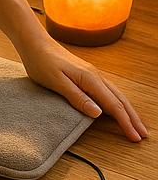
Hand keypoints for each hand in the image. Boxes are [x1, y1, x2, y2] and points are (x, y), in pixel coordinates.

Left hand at [16, 33, 147, 141]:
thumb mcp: (56, 82)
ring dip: (127, 110)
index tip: (135, 137)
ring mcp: (92, 74)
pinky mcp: (86, 74)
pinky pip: (108, 90)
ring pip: (116, 94)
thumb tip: (99, 113)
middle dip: (133, 118)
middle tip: (143, 135)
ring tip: (135, 124)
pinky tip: (117, 107)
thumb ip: (77, 97)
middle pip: (120, 100)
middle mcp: (95, 76)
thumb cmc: (42, 61)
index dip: (125, 122)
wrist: (35, 42)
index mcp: (90, 79)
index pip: (114, 105)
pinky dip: (117, 101)